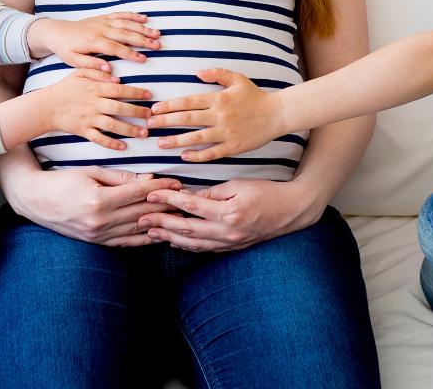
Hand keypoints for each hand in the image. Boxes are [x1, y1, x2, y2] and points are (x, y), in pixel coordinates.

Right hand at [3, 165, 181, 245]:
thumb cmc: (61, 181)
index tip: (176, 183)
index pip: (138, 193)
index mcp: (99, 201)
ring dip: (160, 223)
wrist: (35, 201)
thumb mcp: (90, 172)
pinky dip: (144, 239)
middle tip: (185, 199)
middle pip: (142, 212)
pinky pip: (126, 242)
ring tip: (179, 216)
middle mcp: (100, 221)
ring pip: (137, 230)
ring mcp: (98, 235)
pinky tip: (159, 234)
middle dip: (166, 205)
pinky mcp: (96, 242)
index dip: (160, 188)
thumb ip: (120, 177)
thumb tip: (147, 180)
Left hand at [27, 13, 160, 68]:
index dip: (130, 54)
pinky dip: (133, 16)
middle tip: (158, 45)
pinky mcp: (103, 17)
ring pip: (126, 23)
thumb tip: (109, 70)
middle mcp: (101, 29)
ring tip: (157, 33)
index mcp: (94, 41)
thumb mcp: (73, 61)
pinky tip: (145, 18)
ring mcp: (103, 21)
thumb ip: (91, 66)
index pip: (116, 48)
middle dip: (143, 40)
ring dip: (142, 28)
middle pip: (126, 34)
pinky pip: (120, 14)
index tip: (144, 59)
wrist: (56, 31)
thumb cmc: (65, 48)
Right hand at [33, 69, 152, 149]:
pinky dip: (111, 143)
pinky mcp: (83, 131)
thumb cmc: (65, 88)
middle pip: (119, 108)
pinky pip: (99, 139)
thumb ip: (97, 72)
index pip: (119, 90)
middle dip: (137, 112)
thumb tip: (116, 77)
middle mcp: (94, 104)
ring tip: (144, 133)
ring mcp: (89, 118)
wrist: (46, 106)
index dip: (136, 93)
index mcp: (95, 88)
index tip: (149, 95)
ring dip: (129, 129)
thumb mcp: (79, 73)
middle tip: (151, 116)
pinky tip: (123, 146)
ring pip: (112, 125)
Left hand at [140, 178, 322, 251]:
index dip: (169, 199)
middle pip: (186, 229)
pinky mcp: (231, 248)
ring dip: (169, 237)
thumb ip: (214, 192)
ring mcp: (229, 243)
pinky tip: (173, 240)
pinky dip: (186, 245)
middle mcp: (227, 232)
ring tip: (150, 232)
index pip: (191, 205)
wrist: (291, 211)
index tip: (151, 193)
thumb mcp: (240, 184)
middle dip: (161, 223)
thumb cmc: (267, 192)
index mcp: (229, 212)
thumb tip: (190, 197)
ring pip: (192, 243)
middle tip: (141, 218)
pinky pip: (204, 248)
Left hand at [146, 68, 288, 160]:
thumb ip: (216, 74)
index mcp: (219, 98)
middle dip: (166, 122)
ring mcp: (226, 133)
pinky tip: (184, 156)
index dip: (170, 106)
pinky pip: (212, 153)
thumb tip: (196, 72)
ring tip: (161, 143)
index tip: (154, 109)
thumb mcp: (237, 79)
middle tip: (149, 125)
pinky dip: (198, 156)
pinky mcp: (234, 147)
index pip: (188, 102)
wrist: (277, 114)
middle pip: (187, 120)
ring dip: (176, 141)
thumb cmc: (255, 96)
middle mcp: (220, 116)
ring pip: (197, 138)